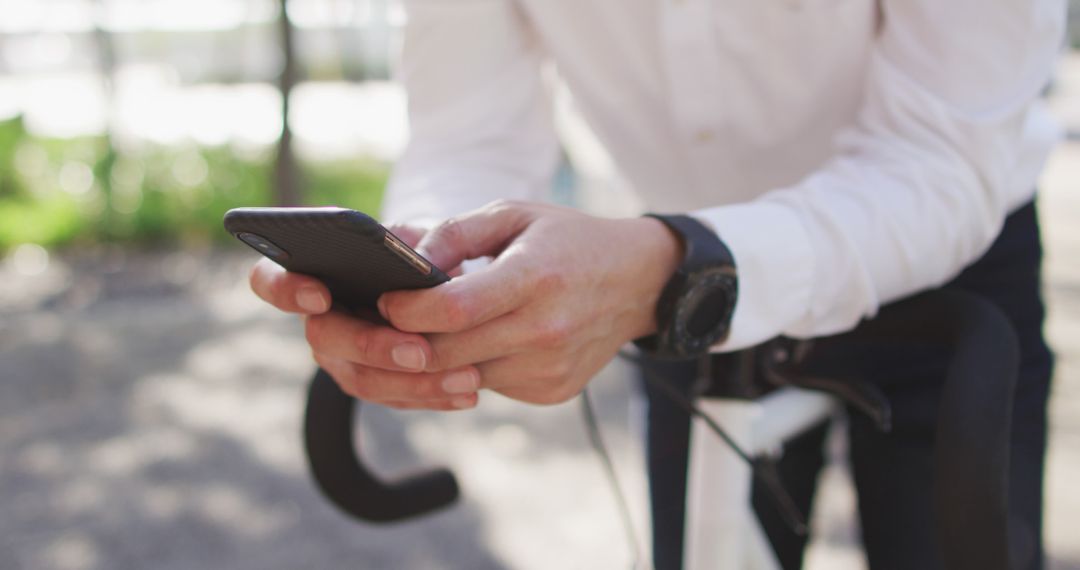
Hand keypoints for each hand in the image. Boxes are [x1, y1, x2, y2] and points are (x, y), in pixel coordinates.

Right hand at [248, 223, 482, 410]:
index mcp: (314, 272)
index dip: (285, 289)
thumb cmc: (423, 252)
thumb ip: (412, 240)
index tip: (320, 294)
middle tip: (420, 351)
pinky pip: (394, 398)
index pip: (270, 280)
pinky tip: (468, 392)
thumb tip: (418, 260)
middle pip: (325, 338)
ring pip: (362, 379)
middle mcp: (320, 319)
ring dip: (414, 382)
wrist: (453, 288)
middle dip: (372, 346)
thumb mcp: (421, 236)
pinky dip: (433, 395)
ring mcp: (343, 358)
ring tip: (466, 375)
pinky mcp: (375, 384)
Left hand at [379, 200, 681, 404]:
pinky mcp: (552, 391)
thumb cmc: (567, 241)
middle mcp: (545, 330)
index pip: (453, 310)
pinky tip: (480, 341)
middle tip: (386, 323)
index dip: (406, 310)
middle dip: (404, 342)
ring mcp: (550, 368)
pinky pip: (490, 387)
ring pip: (462, 377)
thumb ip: (454, 233)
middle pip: (447, 354)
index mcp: (533, 277)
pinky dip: (473, 367)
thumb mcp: (513, 216)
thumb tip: (403, 258)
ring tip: (432, 328)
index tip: (384, 301)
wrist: (638, 281)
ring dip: (438, 358)